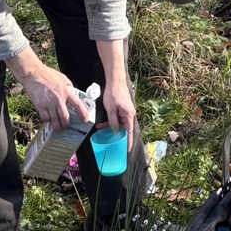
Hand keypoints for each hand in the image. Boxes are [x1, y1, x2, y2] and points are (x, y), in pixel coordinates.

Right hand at [7, 48, 91, 130]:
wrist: (33, 74)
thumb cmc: (48, 74)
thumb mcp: (63, 78)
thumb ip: (69, 87)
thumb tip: (73, 94)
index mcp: (66, 91)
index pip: (77, 104)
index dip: (83, 113)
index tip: (85, 119)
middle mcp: (59, 99)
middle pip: (65, 117)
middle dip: (66, 124)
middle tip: (66, 126)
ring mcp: (49, 103)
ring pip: (55, 120)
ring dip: (57, 125)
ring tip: (57, 127)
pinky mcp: (40, 105)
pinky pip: (45, 117)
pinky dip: (47, 120)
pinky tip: (48, 119)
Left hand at [95, 38, 136, 152]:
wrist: (116, 80)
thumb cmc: (113, 94)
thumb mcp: (111, 109)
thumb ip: (113, 121)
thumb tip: (115, 131)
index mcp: (128, 115)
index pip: (129, 132)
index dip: (127, 142)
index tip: (126, 150)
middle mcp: (130, 113)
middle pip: (123, 127)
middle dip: (115, 133)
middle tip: (108, 140)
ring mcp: (127, 110)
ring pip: (119, 122)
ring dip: (111, 125)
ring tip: (101, 127)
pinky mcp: (123, 107)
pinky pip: (118, 117)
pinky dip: (112, 120)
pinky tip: (104, 121)